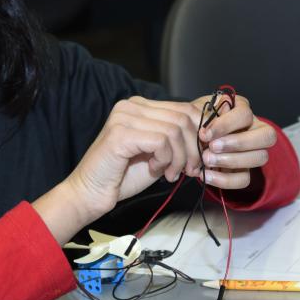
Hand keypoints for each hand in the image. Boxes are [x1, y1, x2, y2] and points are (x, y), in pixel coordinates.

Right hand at [34, 97, 201, 242]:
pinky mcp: (121, 133)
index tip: (199, 160)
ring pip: (175, 130)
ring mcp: (124, 117)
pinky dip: (165, 160)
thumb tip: (208, 137)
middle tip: (191, 171)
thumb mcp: (158, 154)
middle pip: (184, 118)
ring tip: (171, 174)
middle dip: (194, 149)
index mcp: (141, 105)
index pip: (185, 109)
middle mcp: (131, 105)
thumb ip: (176, 140)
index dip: (200, 135)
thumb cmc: (124, 176)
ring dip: (180, 158)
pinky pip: (161, 141)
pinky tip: (156, 171)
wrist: (91, 194)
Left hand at [193, 94, 275, 188]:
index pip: (246, 114)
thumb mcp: (199, 113)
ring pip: (260, 157)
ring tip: (207, 160)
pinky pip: (245, 179)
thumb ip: (205, 116)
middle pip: (266, 136)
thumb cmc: (196, 121)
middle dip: (238, 143)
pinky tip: (207, 175)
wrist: (188, 138)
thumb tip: (209, 125)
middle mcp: (255, 129)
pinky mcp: (245, 171)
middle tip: (212, 147)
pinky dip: (225, 180)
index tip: (205, 133)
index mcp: (243, 110)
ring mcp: (253, 151)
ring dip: (232, 160)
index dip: (226, 125)